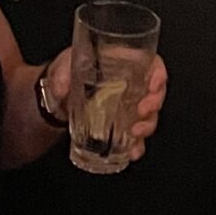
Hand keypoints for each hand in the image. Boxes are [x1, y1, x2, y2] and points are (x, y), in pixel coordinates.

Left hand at [40, 48, 168, 154]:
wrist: (57, 97)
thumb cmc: (66, 74)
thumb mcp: (62, 66)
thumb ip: (61, 75)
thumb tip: (60, 88)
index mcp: (122, 63)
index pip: (150, 63)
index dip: (158, 72)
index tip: (154, 84)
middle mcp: (130, 84)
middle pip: (155, 91)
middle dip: (154, 103)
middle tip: (143, 111)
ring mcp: (127, 106)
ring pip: (149, 115)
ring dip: (147, 126)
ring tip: (135, 134)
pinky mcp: (121, 124)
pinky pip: (136, 136)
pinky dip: (137, 145)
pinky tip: (132, 151)